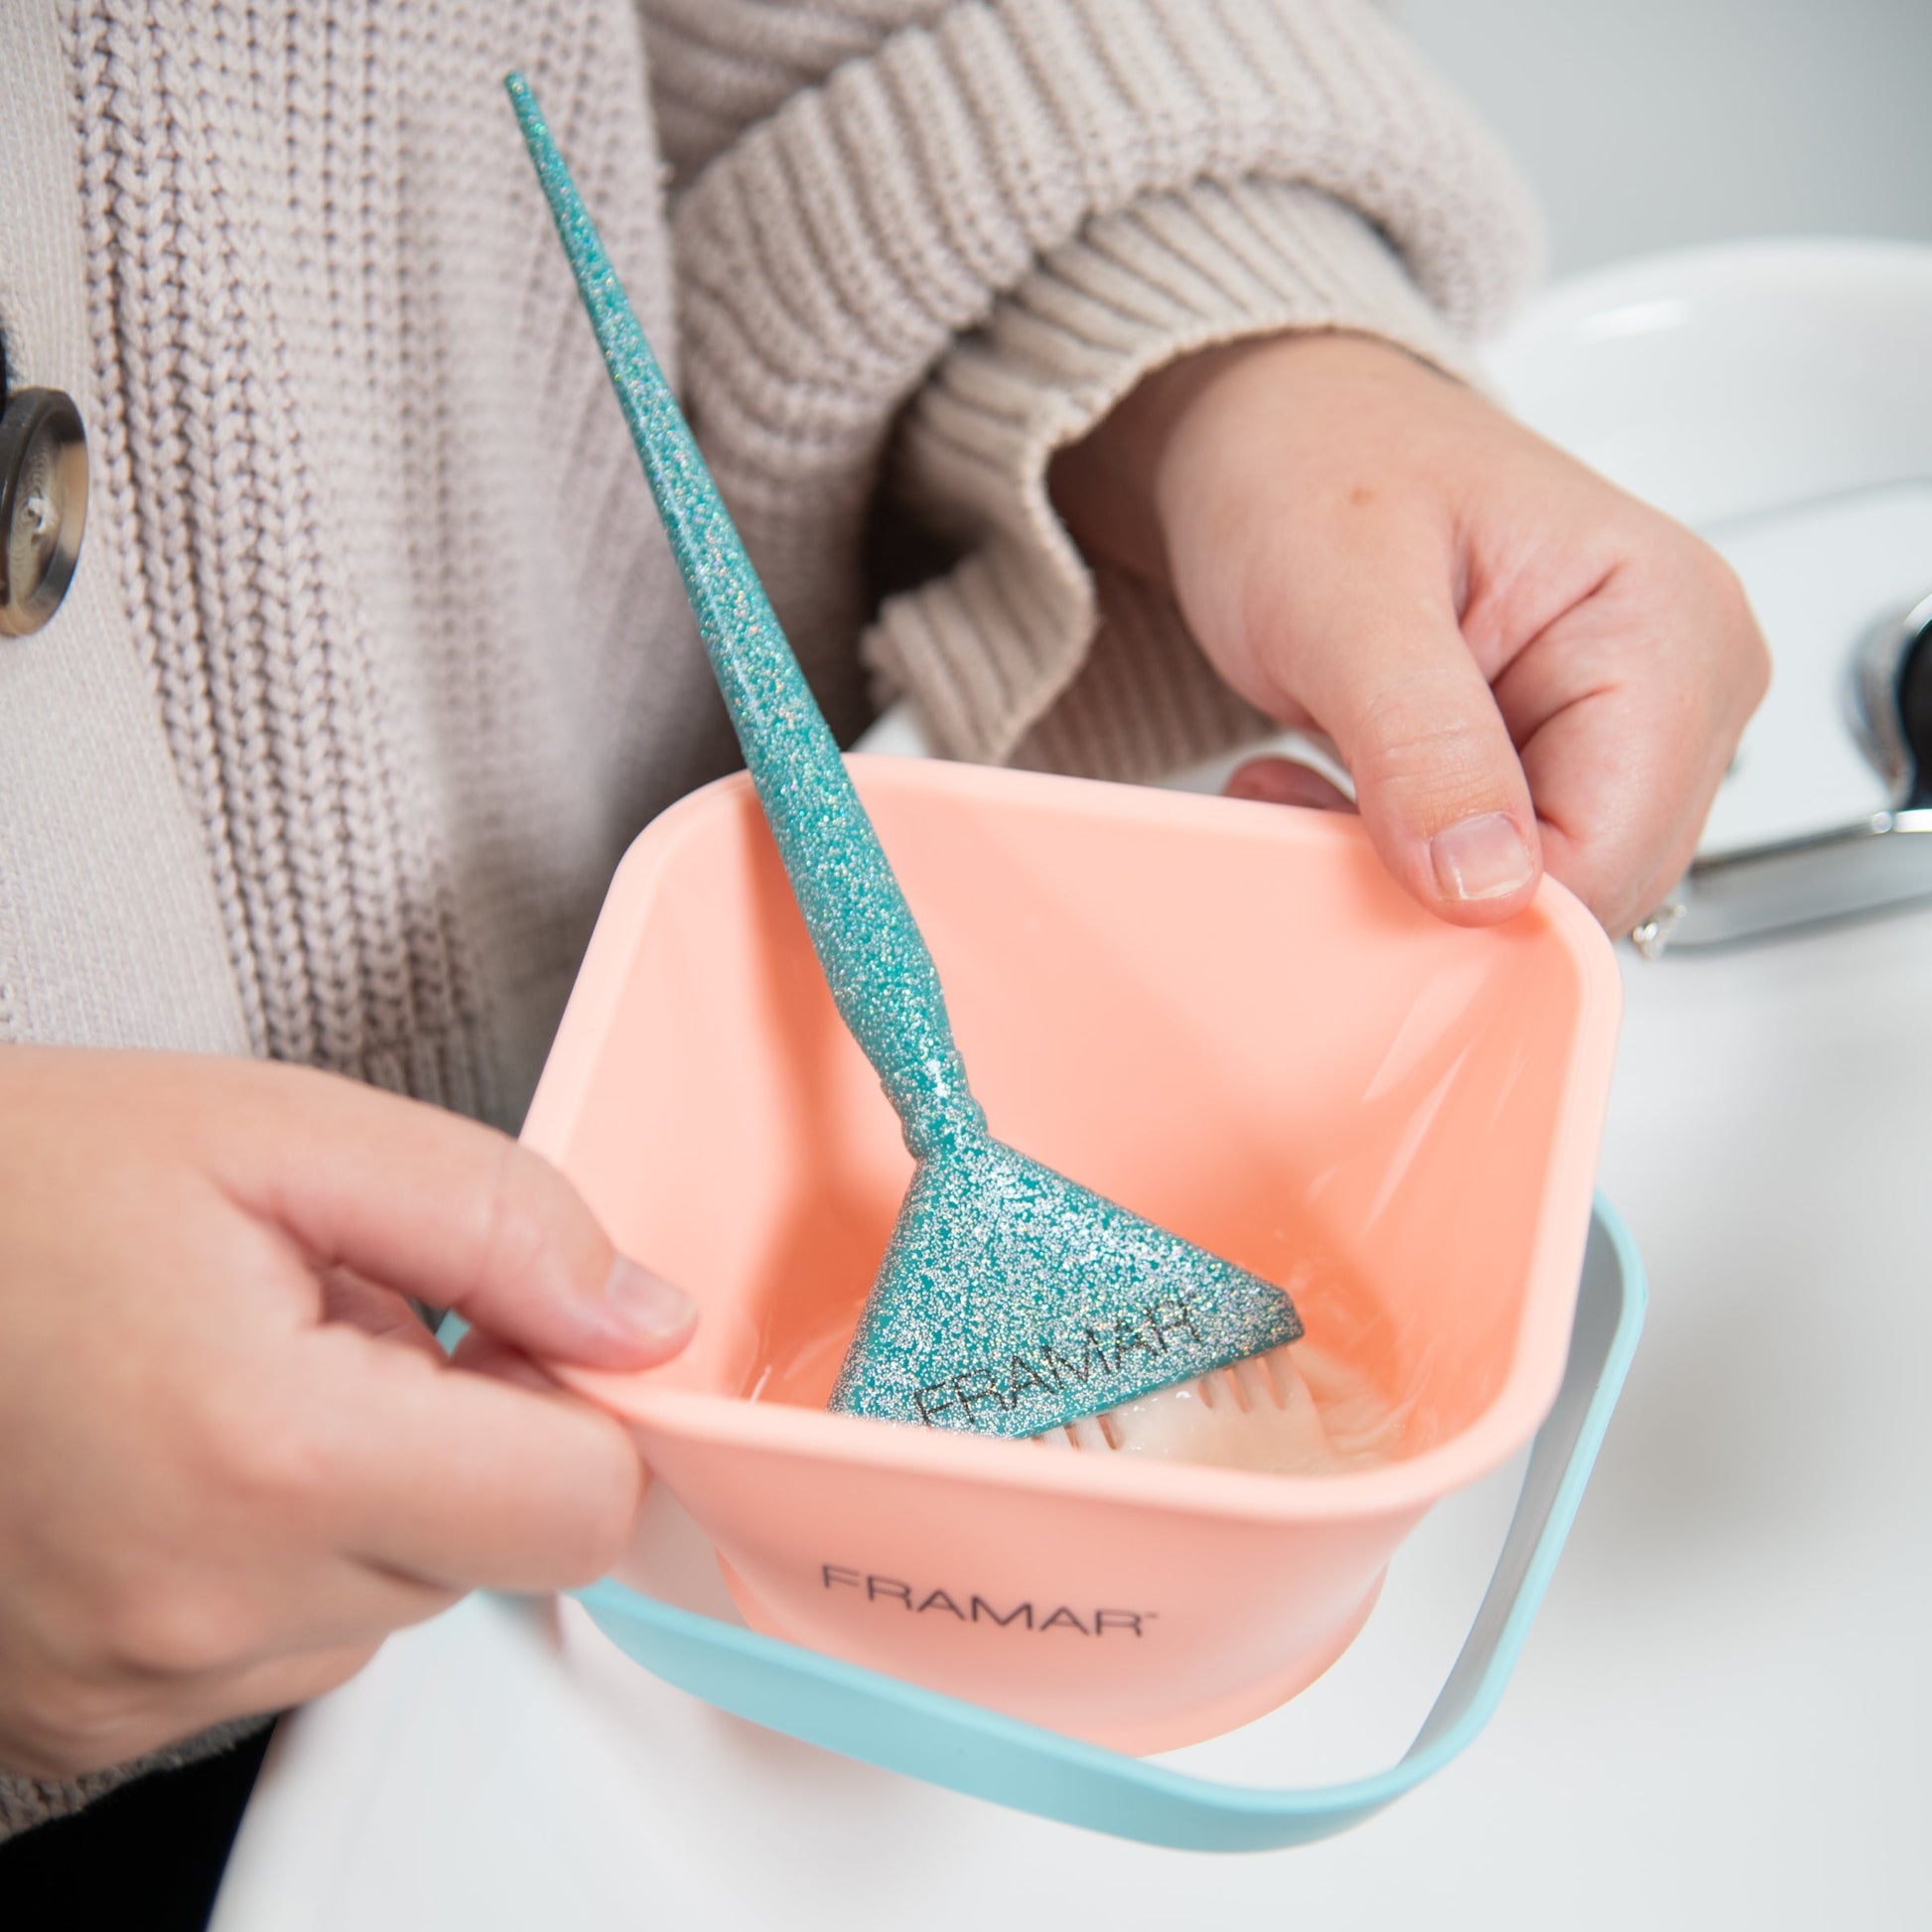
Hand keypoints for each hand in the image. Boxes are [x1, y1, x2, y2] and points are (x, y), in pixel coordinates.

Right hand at [0, 1047, 691, 1780]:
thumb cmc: (21, 1184)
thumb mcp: (285, 1132)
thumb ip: (501, 1223)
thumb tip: (645, 1321)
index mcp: (271, 1457)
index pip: (579, 1507)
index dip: (581, 1403)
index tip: (521, 1332)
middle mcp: (202, 1609)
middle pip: (492, 1555)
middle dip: (462, 1433)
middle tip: (336, 1323)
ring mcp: (136, 1683)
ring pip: (393, 1603)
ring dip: (365, 1491)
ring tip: (239, 1380)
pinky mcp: (89, 1717)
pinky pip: (282, 1644)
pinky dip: (277, 1551)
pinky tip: (186, 1453)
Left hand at [1050, 331, 1768, 934]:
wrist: (1266, 428)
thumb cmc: (1312, 460)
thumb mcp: (1347, 601)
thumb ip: (1422, 745)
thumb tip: (1487, 885)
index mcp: (1669, 625)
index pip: (1615, 854)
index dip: (1485, 904)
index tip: (1362, 872)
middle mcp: (1676, 682)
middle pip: (1589, 888)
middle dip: (1439, 888)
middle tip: (1314, 807)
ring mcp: (1624, 728)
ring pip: (1535, 893)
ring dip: (1408, 875)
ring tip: (1318, 781)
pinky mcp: (1556, 757)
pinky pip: (1496, 870)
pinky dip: (1401, 859)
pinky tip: (1337, 790)